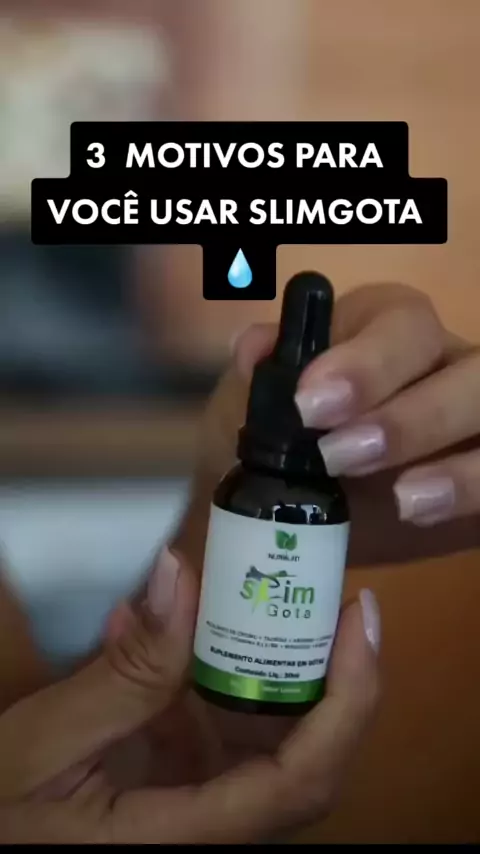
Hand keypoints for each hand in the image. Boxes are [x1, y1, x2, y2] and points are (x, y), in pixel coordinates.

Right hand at [0, 551, 378, 843]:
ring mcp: (193, 813)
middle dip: (333, 679)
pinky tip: (163, 632)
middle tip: (329, 600)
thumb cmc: (2, 813)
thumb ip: (122, 673)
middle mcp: (211, 833)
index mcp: (188, 836)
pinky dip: (201, 678)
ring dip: (273, 670)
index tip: (358, 620)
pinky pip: (209, 735)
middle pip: (306, 764)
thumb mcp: (47, 743)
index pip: (301, 777)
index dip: (349, 699)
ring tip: (267, 600)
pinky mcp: (169, 794)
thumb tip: (182, 577)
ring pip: (265, 746)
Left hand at [176, 282, 479, 570]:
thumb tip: (256, 348)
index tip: (311, 404)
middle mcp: (446, 368)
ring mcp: (472, 424)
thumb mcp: (255, 408)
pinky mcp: (479, 473)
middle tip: (341, 458)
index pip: (404, 326)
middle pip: (472, 374)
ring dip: (460, 467)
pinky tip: (424, 516)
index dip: (368, 363)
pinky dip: (473, 494)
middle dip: (413, 418)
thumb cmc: (277, 444)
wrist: (287, 511)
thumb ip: (260, 376)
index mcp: (388, 334)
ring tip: (403, 502)